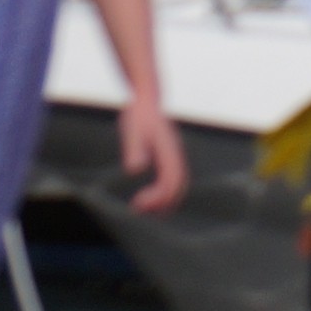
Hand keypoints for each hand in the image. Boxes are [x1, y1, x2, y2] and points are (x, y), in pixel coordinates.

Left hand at [118, 99, 188, 214]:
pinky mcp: (168, 159)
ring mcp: (174, 158)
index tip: (138, 203)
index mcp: (170, 152)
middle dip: (162, 203)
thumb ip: (134, 149)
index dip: (158, 196)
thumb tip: (135, 169)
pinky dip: (163, 193)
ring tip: (142, 210)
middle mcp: (176, 157)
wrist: (146, 100)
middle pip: (178, 187)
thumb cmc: (138, 115)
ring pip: (177, 186)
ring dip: (164, 201)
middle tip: (137, 210)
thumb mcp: (132, 130)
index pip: (171, 181)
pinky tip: (147, 198)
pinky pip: (171, 181)